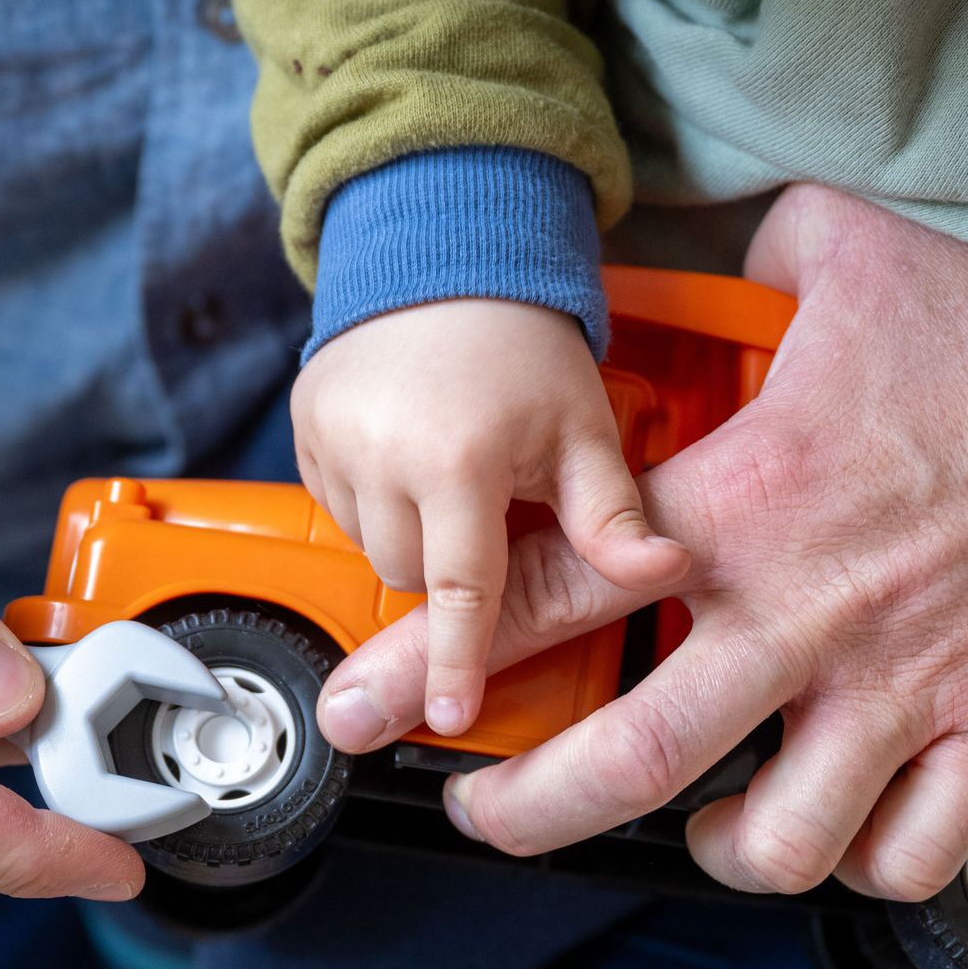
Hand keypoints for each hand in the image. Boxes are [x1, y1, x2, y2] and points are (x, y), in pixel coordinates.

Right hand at [292, 299, 686, 736]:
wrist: (446, 253)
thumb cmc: (522, 341)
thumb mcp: (584, 428)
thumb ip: (613, 516)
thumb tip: (665, 571)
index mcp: (457, 460)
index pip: (461, 590)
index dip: (459, 662)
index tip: (451, 715)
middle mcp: (381, 454)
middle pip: (410, 576)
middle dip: (451, 565)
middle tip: (489, 508)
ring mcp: (331, 440)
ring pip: (368, 545)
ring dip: (410, 534)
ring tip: (451, 473)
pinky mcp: (302, 428)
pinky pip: (334, 505)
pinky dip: (372, 501)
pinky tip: (410, 458)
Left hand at [318, 186, 967, 897]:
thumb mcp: (854, 244)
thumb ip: (753, 251)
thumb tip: (723, 234)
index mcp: (746, 501)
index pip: (552, 594)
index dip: (434, 658)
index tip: (369, 707)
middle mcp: (809, 614)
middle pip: (631, 758)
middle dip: (529, 811)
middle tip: (483, 818)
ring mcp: (907, 685)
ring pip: (777, 840)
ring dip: (717, 851)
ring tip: (697, 827)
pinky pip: (917, 855)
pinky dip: (866, 868)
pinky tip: (842, 832)